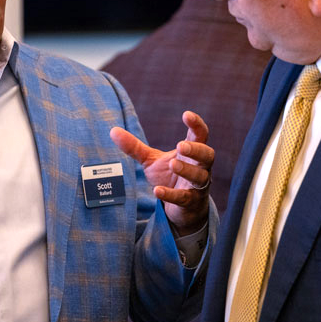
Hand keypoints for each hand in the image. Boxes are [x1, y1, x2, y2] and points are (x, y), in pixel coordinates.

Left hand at [109, 111, 212, 234]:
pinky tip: (157, 191)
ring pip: (200, 177)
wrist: (181, 207)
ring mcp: (198, 186)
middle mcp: (199, 167)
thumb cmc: (168, 177)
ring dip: (187, 170)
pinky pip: (184, 198)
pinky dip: (171, 194)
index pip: (200, 135)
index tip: (186, 114)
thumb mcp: (151, 160)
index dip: (196, 125)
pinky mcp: (191, 202)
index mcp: (191, 152)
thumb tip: (113, 131)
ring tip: (172, 164)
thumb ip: (135, 147)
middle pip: (207, 155)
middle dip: (196, 150)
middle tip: (181, 145)